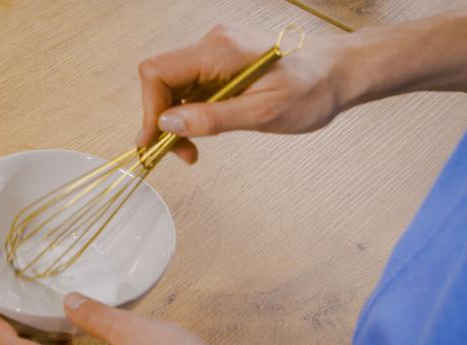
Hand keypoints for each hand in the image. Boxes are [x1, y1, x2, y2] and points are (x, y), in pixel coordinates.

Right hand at [137, 23, 349, 162]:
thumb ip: (212, 118)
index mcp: (221, 51)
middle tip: (181, 154)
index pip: (158, 72)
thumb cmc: (313, 90)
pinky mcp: (222, 62)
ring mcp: (217, 51)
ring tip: (194, 149)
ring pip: (174, 86)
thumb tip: (166, 124)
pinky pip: (191, 87)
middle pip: (161, 80)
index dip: (150, 110)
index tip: (157, 142)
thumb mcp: (263, 113)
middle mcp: (214, 44)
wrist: (340, 73)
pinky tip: (206, 130)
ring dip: (177, 121)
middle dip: (162, 121)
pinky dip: (191, 113)